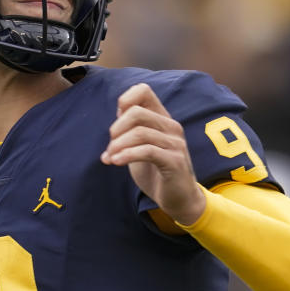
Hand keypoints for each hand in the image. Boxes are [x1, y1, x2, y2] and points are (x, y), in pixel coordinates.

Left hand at [101, 83, 205, 223]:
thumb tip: (115, 119)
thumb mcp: (140, 147)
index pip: (144, 91)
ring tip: (110, 158)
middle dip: (116, 129)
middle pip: (136, 112)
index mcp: (162, 119)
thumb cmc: (157, 172)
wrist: (179, 199)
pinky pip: (147, 151)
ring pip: (140, 132)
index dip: (125, 99)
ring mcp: (175, 143)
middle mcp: (171, 126)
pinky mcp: (174, 161)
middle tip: (110, 148)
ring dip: (118, 146)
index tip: (116, 122)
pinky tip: (116, 162)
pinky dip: (127, 155)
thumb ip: (130, 132)